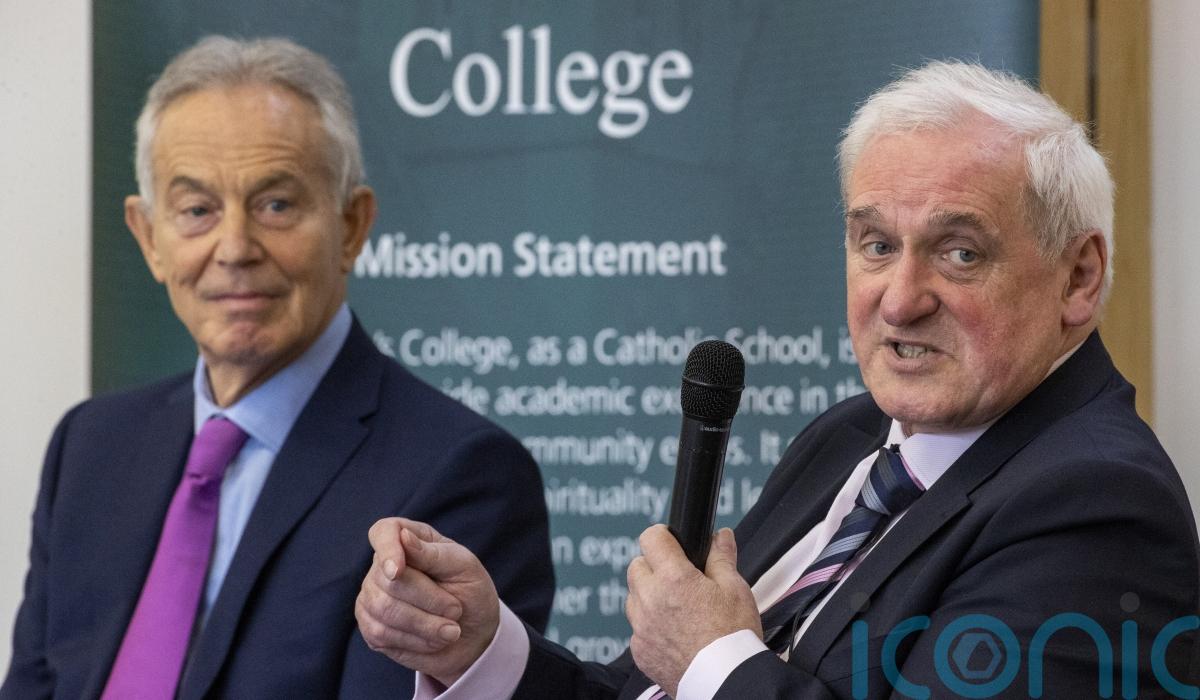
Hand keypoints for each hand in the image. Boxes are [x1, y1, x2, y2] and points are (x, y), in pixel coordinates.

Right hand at [355, 518, 499, 684]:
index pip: (383, 532)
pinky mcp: (371, 628)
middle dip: (429, 600)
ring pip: (383, 610)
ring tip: (452, 630)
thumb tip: (403, 536)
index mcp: (409, 540)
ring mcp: (372, 597)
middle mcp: (383, 566)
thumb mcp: (464, 568)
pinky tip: (434, 640)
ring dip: (425, 625)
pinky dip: (415, 641)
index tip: (398, 571)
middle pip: (388, 581)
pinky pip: (381, 635)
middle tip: (456, 610)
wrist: (475, 634)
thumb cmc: (470, 591)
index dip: (387, 550)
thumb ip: (434, 554)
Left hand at [625, 526, 760, 697]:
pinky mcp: (639, 651)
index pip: (651, 538)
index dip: (663, 535)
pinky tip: (673, 632)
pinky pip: (637, 628)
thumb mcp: (735, 589)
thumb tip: (721, 537)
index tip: (671, 540)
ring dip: (648, 596)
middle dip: (654, 567)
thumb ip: (722, 558)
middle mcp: (650, 600)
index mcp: (673, 578)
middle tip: (678, 578)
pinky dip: (650, 626)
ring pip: (633, 598)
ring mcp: (641, 627)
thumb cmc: (733, 636)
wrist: (727, 681)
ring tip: (677, 607)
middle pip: (637, 567)